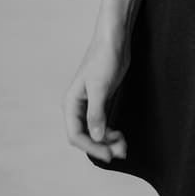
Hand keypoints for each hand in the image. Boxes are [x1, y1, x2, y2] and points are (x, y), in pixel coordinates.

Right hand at [61, 36, 129, 163]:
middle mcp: (77, 107)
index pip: (76, 135)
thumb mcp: (100, 87)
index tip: (109, 154)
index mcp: (71, 104)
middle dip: (101, 146)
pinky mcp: (101, 101)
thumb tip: (96, 137)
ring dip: (107, 141)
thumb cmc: (104, 58)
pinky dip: (110, 132)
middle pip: (85, 136)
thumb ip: (97, 113)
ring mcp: (89, 105)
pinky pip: (102, 124)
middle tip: (120, 152)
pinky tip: (120, 135)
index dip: (91, 147)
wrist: (114, 40)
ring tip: (123, 145)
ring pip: (95, 132)